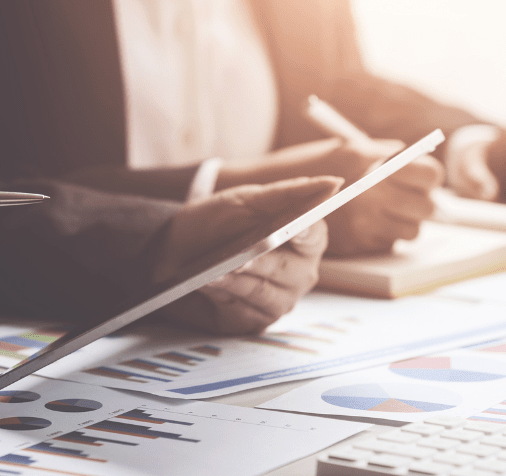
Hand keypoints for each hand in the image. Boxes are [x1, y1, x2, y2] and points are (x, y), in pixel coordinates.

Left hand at [153, 176, 341, 334]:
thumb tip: (332, 183)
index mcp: (305, 240)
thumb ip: (289, 193)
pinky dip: (221, 297)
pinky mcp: (252, 321)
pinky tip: (205, 286)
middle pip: (288, 270)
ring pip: (263, 294)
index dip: (305, 231)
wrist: (172, 250)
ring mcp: (278, 301)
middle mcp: (298, 274)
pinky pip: (242, 313)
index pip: (314, 235)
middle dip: (260, 261)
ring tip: (212, 272)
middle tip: (238, 258)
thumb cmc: (216, 223)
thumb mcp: (247, 200)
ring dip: (236, 281)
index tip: (294, 227)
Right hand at [218, 138, 443, 256]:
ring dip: (403, 221)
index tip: (419, 175)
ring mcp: (366, 224)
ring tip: (383, 210)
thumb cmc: (303, 166)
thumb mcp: (342, 148)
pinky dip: (381, 235)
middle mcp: (372, 196)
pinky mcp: (357, 246)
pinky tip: (363, 223)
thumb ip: (378, 153)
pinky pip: (387, 243)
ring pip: (412, 230)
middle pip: (428, 206)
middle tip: (405, 195)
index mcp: (371, 162)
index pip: (429, 174)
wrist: (265, 197)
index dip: (428, 175)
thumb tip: (410, 154)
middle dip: (420, 201)